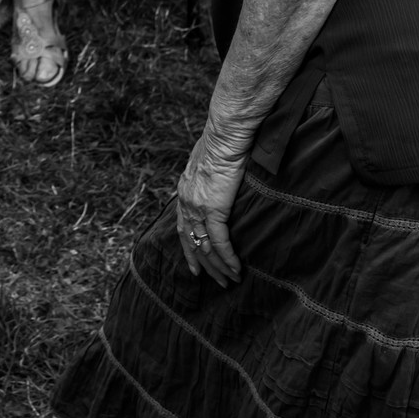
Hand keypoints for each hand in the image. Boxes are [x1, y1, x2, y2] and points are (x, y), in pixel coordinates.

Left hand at [176, 126, 247, 286]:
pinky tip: (237, 270)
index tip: (194, 266)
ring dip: (218, 267)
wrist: (225, 136)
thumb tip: (217, 185)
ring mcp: (198, 207)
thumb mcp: (207, 164)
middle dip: (204, 265)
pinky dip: (228, 259)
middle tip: (216, 282)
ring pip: (205, 247)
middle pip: (191, 242)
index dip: (188, 248)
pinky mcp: (213, 209)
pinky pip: (220, 242)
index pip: (181, 228)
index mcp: (184, 192)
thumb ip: (208, 180)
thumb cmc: (222, 144)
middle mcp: (186, 202)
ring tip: (230, 282)